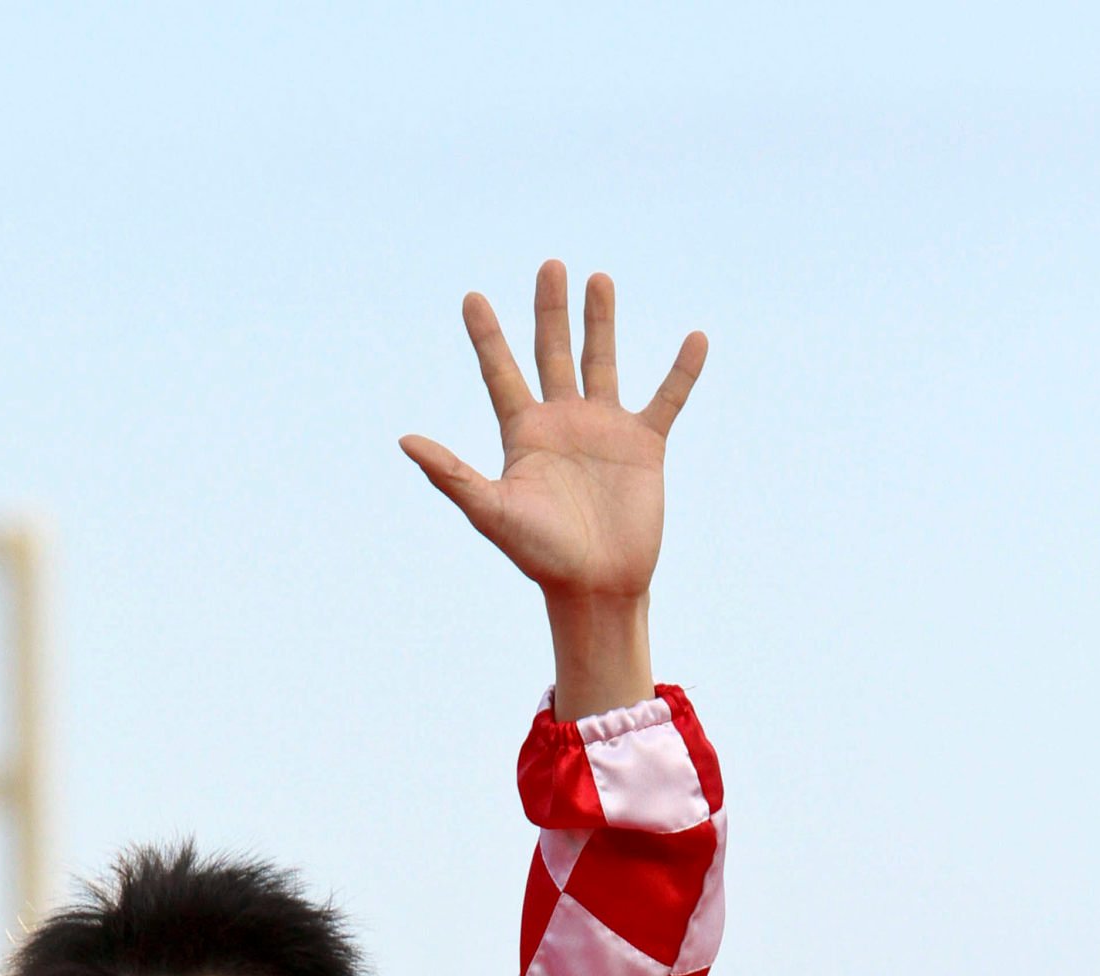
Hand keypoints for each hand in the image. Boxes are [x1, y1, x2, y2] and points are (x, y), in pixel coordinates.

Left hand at [401, 262, 705, 715]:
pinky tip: (695, 339)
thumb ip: (451, 474)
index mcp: (524, 434)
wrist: (595, 586)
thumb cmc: (539, 555)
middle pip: (552, 353)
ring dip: (600, 321)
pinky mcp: (645, 445)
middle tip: (550, 265)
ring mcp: (604, 430)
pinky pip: (667, 398)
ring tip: (598, 278)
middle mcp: (562, 423)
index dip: (487, 336)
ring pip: (602, 361)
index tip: (472, 297)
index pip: (500, 373)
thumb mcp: (491, 511)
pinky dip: (681, 371)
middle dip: (550, 310)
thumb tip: (404, 440)